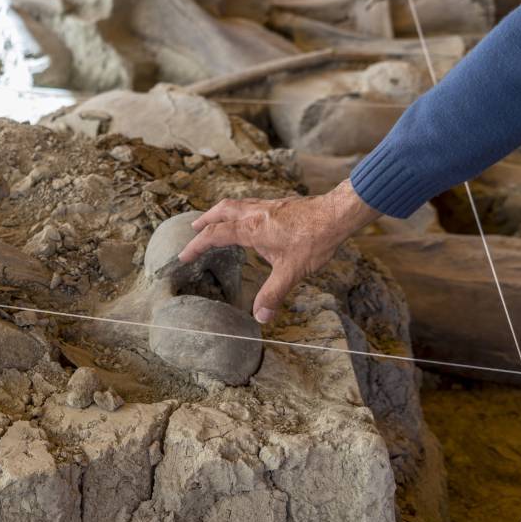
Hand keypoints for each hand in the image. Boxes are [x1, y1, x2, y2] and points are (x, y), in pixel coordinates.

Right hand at [178, 179, 380, 323]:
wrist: (337, 214)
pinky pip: (250, 204)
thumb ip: (273, 294)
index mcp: (251, 229)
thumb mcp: (292, 272)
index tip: (184, 254)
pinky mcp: (280, 205)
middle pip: (221, 211)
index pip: (215, 235)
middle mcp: (255, 213)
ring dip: (220, 213)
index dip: (197, 245)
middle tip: (193, 228)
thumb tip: (260, 317)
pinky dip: (239, 211)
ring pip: (236, 205)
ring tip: (215, 220)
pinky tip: (250, 220)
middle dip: (205, 220)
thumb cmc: (314, 240)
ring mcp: (267, 206)